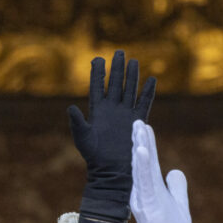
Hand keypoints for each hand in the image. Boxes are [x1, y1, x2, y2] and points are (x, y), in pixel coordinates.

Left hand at [69, 50, 155, 222]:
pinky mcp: (137, 122)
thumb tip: (70, 107)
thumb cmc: (94, 158)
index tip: (97, 58)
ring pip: (129, 90)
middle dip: (117, 68)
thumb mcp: (82, 139)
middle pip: (115, 83)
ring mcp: (125, 115)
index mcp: (97, 111)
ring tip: (134, 61)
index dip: (97, 72)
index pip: (97, 86)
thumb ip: (77, 123)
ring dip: (132, 76)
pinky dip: (148, 92)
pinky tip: (152, 80)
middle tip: (119, 51)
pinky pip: (145, 103)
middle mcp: (112, 110)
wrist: (111, 171)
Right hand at [131, 120, 190, 222]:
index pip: (148, 164)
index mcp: (151, 191)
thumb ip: (176, 187)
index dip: (146, 145)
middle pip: (143, 162)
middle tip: (136, 120)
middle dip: (140, 140)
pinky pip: (144, 182)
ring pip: (141, 169)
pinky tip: (139, 151)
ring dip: (139, 148)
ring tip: (138, 130)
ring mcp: (145, 198)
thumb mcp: (179, 204)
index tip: (143, 126)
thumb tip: (175, 171)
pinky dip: (141, 166)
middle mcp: (145, 192)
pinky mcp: (148, 206)